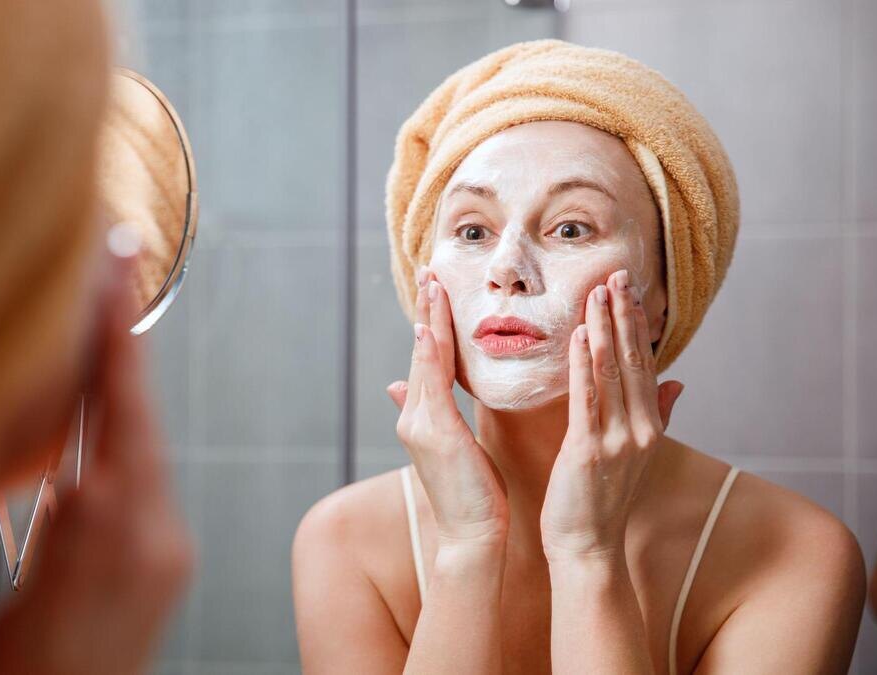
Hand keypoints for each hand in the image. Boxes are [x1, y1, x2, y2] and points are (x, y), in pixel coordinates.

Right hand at [0, 230, 193, 674]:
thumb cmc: (22, 674)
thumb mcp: (7, 587)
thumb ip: (39, 511)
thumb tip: (40, 443)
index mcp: (112, 538)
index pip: (120, 417)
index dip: (116, 345)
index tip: (113, 277)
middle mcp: (158, 539)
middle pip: (140, 423)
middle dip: (124, 351)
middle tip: (115, 273)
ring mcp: (171, 552)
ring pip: (144, 449)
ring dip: (123, 390)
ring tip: (105, 325)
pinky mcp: (170, 564)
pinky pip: (149, 483)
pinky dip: (124, 438)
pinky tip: (104, 409)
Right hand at [388, 267, 508, 549]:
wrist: (470, 536)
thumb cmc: (473, 497)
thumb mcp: (453, 449)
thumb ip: (435, 413)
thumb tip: (403, 387)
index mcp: (423, 419)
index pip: (428, 361)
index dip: (431, 324)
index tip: (436, 290)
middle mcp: (415, 417)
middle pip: (422, 353)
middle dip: (427, 311)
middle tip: (430, 272)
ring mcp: (420, 424)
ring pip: (424, 361)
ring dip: (428, 321)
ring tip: (433, 286)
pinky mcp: (434, 433)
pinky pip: (432, 385)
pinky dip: (430, 355)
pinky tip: (429, 330)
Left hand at [540, 269, 683, 563]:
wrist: (588, 547)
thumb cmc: (602, 501)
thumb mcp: (636, 455)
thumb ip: (656, 416)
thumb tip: (677, 382)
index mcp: (649, 426)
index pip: (644, 364)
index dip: (636, 325)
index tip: (629, 289)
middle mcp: (640, 429)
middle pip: (634, 361)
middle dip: (624, 315)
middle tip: (617, 274)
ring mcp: (618, 440)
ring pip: (613, 373)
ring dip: (605, 329)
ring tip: (599, 291)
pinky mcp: (590, 451)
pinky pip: (588, 399)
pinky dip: (585, 366)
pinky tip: (581, 335)